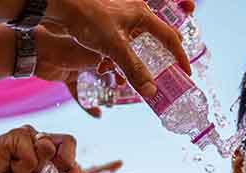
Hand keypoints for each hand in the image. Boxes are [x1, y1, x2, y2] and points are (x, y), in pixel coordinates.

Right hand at [0, 126, 80, 172]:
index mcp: (49, 157)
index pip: (72, 156)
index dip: (75, 169)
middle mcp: (42, 143)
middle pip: (69, 142)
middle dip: (65, 163)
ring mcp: (31, 136)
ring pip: (50, 147)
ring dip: (36, 169)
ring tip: (19, 172)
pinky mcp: (18, 134)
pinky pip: (32, 152)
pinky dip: (22, 166)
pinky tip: (9, 165)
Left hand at [45, 0, 191, 97]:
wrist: (60, 5)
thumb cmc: (88, 18)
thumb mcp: (115, 47)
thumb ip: (134, 70)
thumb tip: (151, 91)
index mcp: (142, 14)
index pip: (170, 37)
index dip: (180, 56)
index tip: (186, 71)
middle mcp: (134, 12)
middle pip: (156, 35)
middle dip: (162, 53)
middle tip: (167, 70)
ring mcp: (119, 17)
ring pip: (137, 41)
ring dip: (137, 59)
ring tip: (132, 74)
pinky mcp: (105, 23)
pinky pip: (120, 43)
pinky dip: (119, 57)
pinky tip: (109, 69)